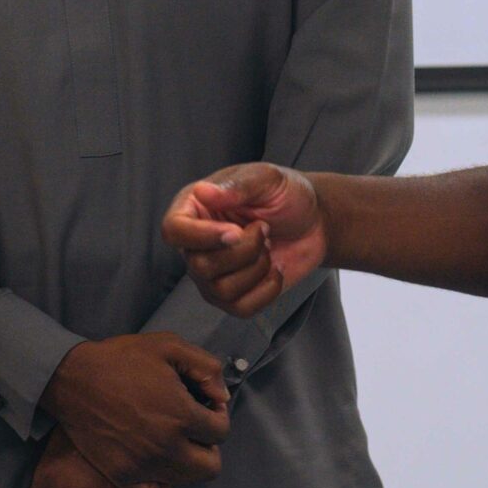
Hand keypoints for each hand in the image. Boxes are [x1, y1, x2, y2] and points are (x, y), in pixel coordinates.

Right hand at [41, 333, 229, 487]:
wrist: (73, 379)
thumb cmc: (121, 359)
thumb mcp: (169, 346)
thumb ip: (205, 367)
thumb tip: (222, 395)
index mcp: (182, 415)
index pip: (221, 432)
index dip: (218, 415)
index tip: (206, 406)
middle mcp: (167, 446)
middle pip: (211, 466)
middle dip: (209, 445)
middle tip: (195, 428)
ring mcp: (144, 465)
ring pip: (186, 481)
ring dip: (187, 462)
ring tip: (174, 441)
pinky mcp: (123, 476)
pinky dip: (162, 485)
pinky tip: (157, 463)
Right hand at [162, 163, 324, 316]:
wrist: (314, 220)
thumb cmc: (285, 194)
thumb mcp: (266, 179)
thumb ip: (236, 186)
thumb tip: (202, 191)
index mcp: (195, 208)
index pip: (173, 230)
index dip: (201, 236)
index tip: (236, 231)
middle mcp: (197, 243)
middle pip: (200, 266)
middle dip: (244, 251)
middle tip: (264, 229)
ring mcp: (212, 273)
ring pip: (221, 290)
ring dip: (256, 268)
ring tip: (268, 247)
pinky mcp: (233, 296)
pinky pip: (241, 308)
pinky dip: (267, 289)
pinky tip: (275, 269)